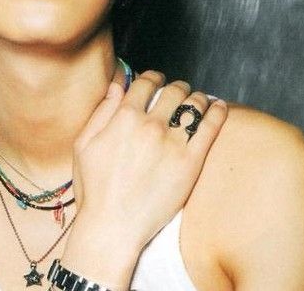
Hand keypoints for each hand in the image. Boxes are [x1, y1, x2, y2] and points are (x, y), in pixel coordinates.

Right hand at [71, 70, 227, 250]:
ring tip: (198, 101)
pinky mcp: (191, 163)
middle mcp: (150, 125)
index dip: (153, 77)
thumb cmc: (94, 188)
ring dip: (196, 97)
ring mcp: (173, 143)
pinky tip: (219, 107)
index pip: (146, 82)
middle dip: (176, 87)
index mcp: (124, 117)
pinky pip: (210, 128)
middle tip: (179, 92)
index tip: (156, 81)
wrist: (112, 227)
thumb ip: (102, 111)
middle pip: (173, 90)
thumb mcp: (84, 144)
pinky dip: (217, 112)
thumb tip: (117, 85)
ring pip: (194, 104)